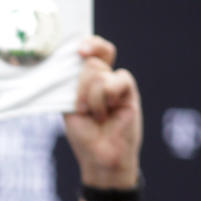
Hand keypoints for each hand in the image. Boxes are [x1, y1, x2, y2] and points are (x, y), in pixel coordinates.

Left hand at [64, 36, 141, 187]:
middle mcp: (101, 79)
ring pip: (99, 71)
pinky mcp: (129, 91)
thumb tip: (78, 60)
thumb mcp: (70, 107)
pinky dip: (106, 96)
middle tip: (81, 107)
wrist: (101, 155)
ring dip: (91, 96)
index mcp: (85, 81)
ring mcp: (116, 85)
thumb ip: (74, 84)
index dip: (88, 44)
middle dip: (81, 85)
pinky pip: (118, 79)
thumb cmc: (84, 135)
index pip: (90, 51)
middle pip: (92, 60)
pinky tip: (108, 112)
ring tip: (95, 116)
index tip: (79, 50)